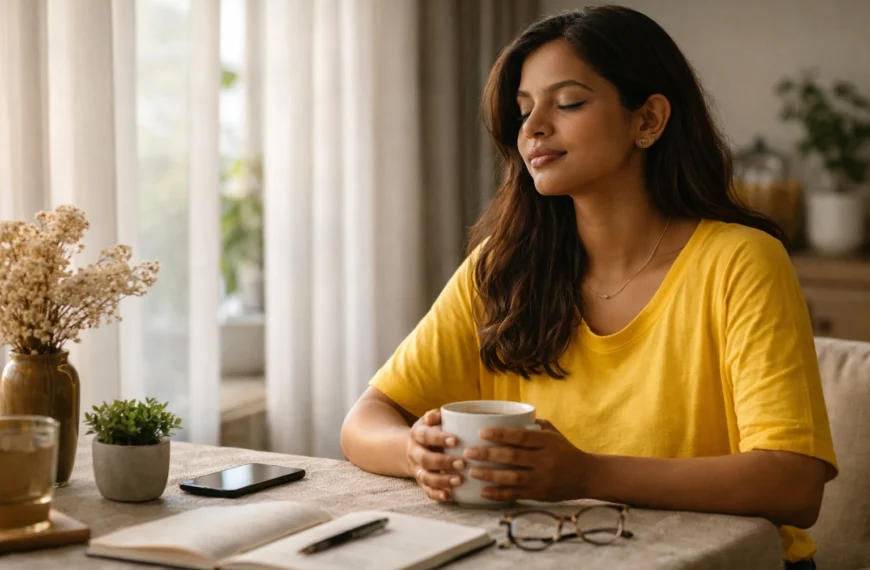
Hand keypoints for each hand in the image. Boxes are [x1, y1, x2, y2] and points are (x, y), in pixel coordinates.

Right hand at [406, 409, 465, 502]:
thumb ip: (437, 416)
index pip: (425, 436)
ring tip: (459, 480)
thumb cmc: (431, 431)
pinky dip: (436, 494)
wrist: (412, 447)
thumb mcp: (431, 420)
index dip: (439, 438)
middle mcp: (414, 452)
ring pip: (426, 477)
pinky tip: (449, 496)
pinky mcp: (422, 482)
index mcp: (417, 434)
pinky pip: (426, 491)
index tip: (455, 440)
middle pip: (425, 459)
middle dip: (444, 462)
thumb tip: (436, 415)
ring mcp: (417, 469)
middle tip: (462, 463)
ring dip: (442, 480)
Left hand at [465, 419, 591, 501]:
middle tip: (468, 452)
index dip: (500, 434)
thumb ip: (534, 425)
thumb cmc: (566, 450)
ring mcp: (542, 479)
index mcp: (548, 442)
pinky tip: (483, 492)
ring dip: (489, 475)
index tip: (482, 432)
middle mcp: (545, 461)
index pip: (521, 437)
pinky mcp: (539, 495)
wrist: (586, 476)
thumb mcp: (554, 433)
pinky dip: (498, 494)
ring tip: (473, 471)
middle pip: (513, 457)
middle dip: (488, 455)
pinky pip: (516, 494)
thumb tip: (508, 415)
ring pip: (512, 478)